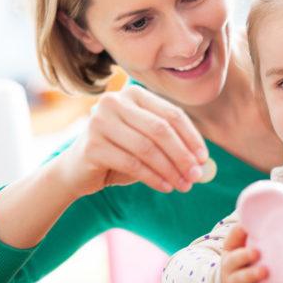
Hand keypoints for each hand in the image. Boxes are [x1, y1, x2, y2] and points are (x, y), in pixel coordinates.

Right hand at [54, 86, 208, 196]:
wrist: (78, 170)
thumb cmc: (120, 154)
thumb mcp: (148, 144)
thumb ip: (173, 146)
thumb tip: (203, 161)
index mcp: (134, 95)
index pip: (171, 114)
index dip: (191, 137)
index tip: (204, 158)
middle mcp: (114, 102)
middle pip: (160, 130)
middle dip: (182, 155)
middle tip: (196, 175)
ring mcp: (100, 121)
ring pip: (147, 148)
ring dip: (170, 170)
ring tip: (184, 185)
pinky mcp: (92, 145)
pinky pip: (132, 164)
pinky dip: (153, 177)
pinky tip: (165, 187)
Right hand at [221, 226, 271, 282]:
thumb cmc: (238, 260)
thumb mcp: (234, 246)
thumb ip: (240, 232)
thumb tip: (248, 212)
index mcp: (229, 262)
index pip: (234, 258)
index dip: (243, 256)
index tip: (256, 252)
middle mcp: (231, 280)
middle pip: (239, 279)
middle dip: (251, 275)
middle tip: (265, 270)